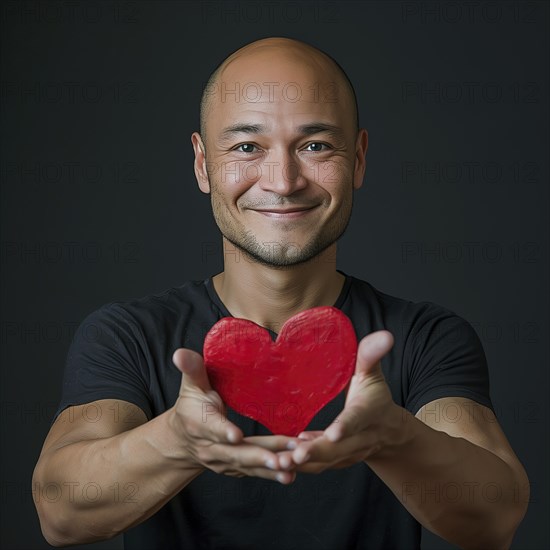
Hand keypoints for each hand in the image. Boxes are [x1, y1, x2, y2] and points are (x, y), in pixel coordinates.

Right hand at [170, 348, 295, 483]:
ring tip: (291, 468)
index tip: (236, 436)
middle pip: (236, 453)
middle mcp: (211, 447)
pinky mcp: (235, 468)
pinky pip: (255, 472)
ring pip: (248, 465)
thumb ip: (191, 369)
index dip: (223, 431)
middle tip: (280, 459)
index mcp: (200, 423)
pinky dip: (272, 474)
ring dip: (270, 468)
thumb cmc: (191, 405)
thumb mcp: (190, 386)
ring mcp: (223, 461)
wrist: (181, 439)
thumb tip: (180, 353)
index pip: (212, 428)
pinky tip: (291, 474)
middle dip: (258, 456)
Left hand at [277, 330, 398, 473]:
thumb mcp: (374, 374)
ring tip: (280, 462)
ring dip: (303, 464)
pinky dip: (301, 465)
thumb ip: (372, 356)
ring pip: (325, 462)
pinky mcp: (337, 460)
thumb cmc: (375, 396)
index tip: (333, 432)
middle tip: (294, 455)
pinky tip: (282, 459)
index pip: (357, 419)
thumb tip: (385, 335)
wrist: (388, 432)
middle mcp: (359, 437)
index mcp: (368, 412)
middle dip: (316, 452)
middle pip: (338, 448)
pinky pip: (319, 465)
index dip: (346, 426)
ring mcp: (348, 452)